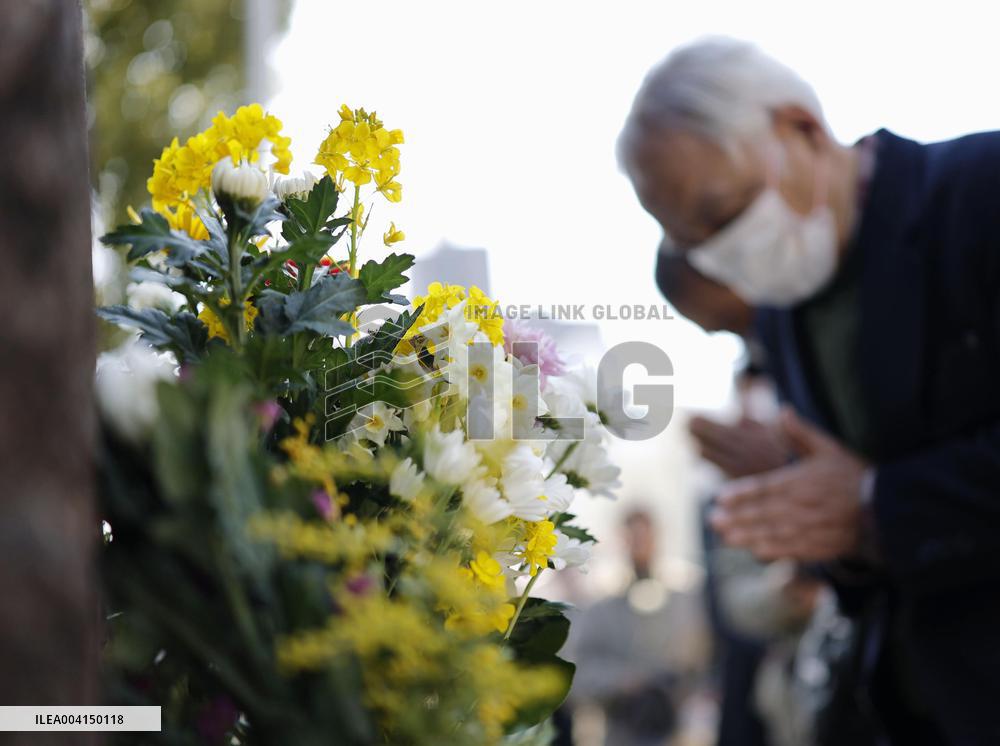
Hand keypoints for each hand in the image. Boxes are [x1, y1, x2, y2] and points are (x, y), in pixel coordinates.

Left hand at [709, 408, 869, 561]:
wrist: (883, 509)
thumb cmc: (852, 476)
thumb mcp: (829, 448)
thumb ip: (801, 433)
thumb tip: (783, 410)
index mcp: (802, 481)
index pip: (765, 487)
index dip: (742, 492)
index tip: (720, 496)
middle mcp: (803, 506)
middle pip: (764, 512)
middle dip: (736, 516)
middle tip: (712, 519)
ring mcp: (811, 528)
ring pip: (773, 533)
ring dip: (747, 535)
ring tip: (725, 536)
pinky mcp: (819, 545)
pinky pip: (792, 550)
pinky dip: (772, 551)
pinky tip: (754, 551)